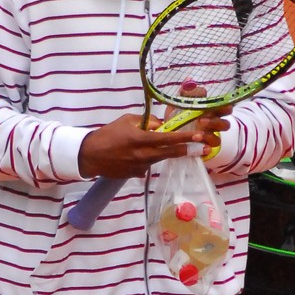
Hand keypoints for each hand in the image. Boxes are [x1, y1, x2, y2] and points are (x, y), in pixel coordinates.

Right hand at [77, 111, 229, 178]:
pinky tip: (133, 156)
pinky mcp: (136, 175)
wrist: (90, 155)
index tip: (199, 136)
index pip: (168, 139)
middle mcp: (143, 154)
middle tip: (203, 148)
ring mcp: (140, 166)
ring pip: (159, 159)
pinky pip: (148, 166)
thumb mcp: (127, 120)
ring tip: (150, 146)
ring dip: (163, 153)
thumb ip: (147, 122)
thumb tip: (162, 125)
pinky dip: (147, 159)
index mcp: (141, 139)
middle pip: (170, 153)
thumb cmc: (108, 134)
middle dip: (188, 150)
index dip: (185, 138)